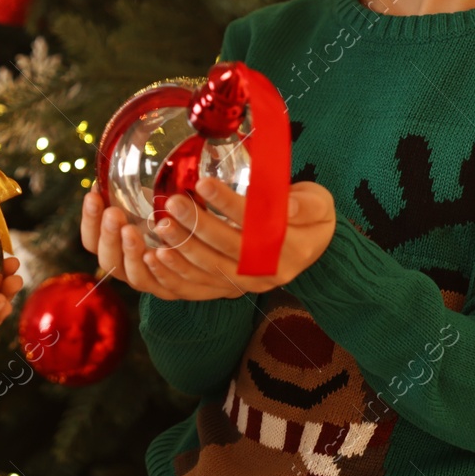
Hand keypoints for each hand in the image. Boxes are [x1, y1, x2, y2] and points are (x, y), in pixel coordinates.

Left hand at [80, 181, 334, 299]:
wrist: (313, 248)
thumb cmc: (311, 216)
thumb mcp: (320, 203)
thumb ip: (305, 203)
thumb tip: (289, 204)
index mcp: (292, 248)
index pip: (256, 225)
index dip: (229, 205)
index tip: (203, 183)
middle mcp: (269, 272)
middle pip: (227, 251)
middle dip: (197, 227)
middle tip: (172, 203)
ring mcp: (247, 285)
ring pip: (209, 272)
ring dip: (181, 250)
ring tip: (160, 226)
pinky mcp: (228, 291)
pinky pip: (197, 289)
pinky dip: (174, 275)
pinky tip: (154, 257)